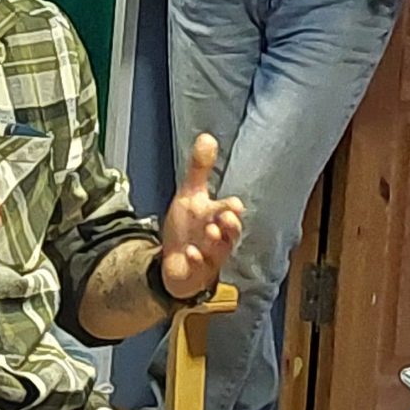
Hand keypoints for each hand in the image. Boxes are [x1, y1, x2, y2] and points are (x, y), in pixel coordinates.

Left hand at [159, 134, 246, 299]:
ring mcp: (208, 256)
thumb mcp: (190, 196)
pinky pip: (198, 268)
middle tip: (226, 216)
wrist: (176, 263)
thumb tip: (207, 137)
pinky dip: (195, 260)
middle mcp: (217, 238)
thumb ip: (199, 169)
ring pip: (217, 250)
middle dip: (230, 225)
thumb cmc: (188, 228)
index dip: (232, 208)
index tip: (234, 204)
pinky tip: (189, 252)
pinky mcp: (195, 272)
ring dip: (214, 241)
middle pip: (229, 233)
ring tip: (210, 231)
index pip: (230, 212)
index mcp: (217, 218)